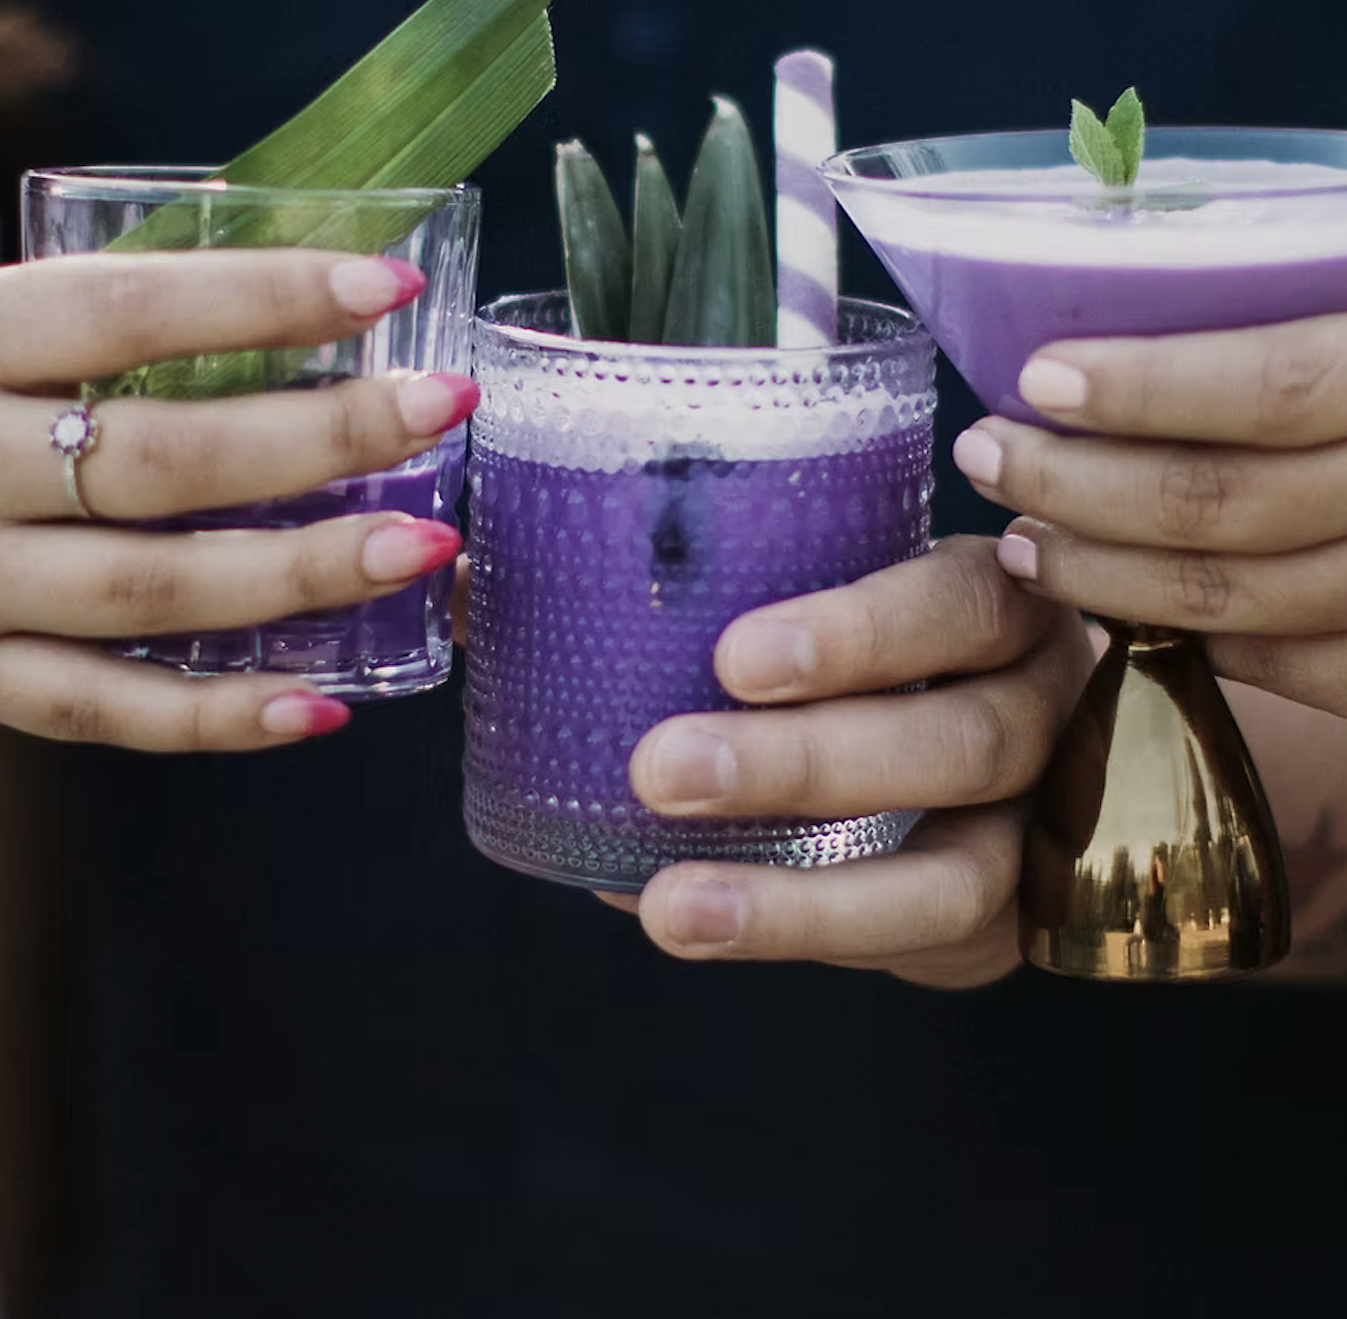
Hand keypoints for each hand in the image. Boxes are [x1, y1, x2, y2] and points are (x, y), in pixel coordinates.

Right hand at [0, 250, 475, 746]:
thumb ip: (94, 324)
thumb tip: (307, 288)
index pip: (126, 309)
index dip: (260, 294)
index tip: (384, 283)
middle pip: (159, 457)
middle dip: (317, 434)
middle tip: (443, 409)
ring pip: (151, 591)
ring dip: (301, 575)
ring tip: (426, 546)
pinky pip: (106, 710)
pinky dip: (218, 718)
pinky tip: (325, 706)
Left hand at [600, 537, 1090, 987]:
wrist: (974, 731)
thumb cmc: (870, 636)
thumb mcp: (829, 576)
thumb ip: (694, 576)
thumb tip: (473, 587)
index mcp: (1005, 604)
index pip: (960, 605)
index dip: (858, 634)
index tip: (732, 657)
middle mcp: (1051, 711)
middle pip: (962, 744)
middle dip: (807, 765)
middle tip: (662, 768)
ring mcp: (1047, 829)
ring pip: (955, 879)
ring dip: (804, 900)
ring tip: (671, 906)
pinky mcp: (1012, 922)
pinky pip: (924, 949)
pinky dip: (805, 937)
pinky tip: (699, 924)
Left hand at [951, 315, 1346, 717]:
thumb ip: (1280, 314)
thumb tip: (1132, 296)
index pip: (1274, 388)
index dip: (1147, 388)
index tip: (1037, 378)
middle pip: (1219, 502)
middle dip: (1074, 483)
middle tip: (983, 452)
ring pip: (1233, 593)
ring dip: (1103, 571)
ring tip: (1016, 542)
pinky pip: (1288, 666)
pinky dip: (1189, 636)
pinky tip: (1115, 608)